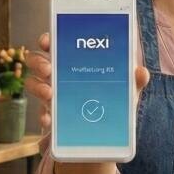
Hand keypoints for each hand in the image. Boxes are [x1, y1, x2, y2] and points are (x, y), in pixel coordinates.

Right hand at [27, 31, 149, 133]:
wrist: (104, 133)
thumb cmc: (112, 101)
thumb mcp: (125, 91)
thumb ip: (133, 81)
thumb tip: (141, 72)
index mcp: (73, 61)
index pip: (55, 44)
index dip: (47, 40)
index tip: (47, 41)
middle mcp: (57, 75)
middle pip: (37, 60)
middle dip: (39, 62)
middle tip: (49, 69)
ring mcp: (51, 95)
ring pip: (33, 84)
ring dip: (37, 86)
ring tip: (49, 94)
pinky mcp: (50, 116)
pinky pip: (40, 113)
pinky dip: (43, 116)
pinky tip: (50, 120)